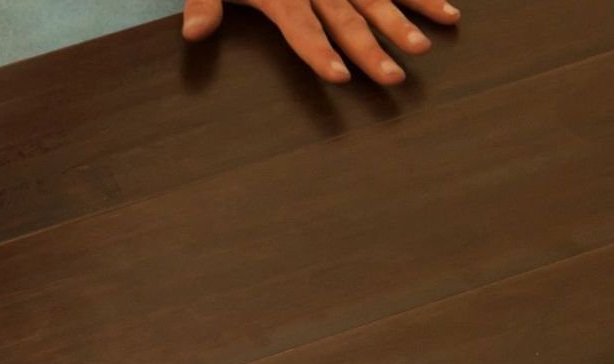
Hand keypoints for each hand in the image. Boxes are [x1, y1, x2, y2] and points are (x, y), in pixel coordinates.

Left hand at [182, 0, 461, 84]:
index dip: (318, 51)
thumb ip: (204, 2)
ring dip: (401, 22)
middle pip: (346, 18)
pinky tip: (447, 12)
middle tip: (393, 77)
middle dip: (370, 48)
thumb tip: (193, 33)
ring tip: (424, 46)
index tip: (339, 75)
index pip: (302, 27)